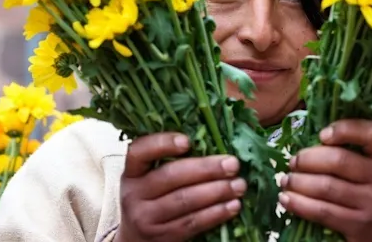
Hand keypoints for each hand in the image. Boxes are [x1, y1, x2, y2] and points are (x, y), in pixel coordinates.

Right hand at [117, 133, 244, 241]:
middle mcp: (134, 194)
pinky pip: (192, 223)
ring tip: (239, 185)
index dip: (162, 144)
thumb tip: (211, 140)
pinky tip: (233, 206)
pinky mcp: (162, 237)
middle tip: (232, 164)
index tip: (188, 141)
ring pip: (185, 200)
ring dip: (217, 191)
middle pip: (171, 176)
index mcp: (132, 172)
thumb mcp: (149, 179)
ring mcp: (146, 218)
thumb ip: (169, 162)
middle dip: (206, 169)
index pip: (139, 152)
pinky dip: (215, 213)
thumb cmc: (151, 200)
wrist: (136, 240)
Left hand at [279, 120, 371, 241]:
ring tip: (286, 180)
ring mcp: (371, 203)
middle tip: (293, 162)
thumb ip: (348, 151)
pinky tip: (286, 199)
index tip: (322, 134)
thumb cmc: (368, 189)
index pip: (371, 133)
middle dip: (308, 159)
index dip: (345, 129)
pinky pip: (322, 211)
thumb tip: (307, 140)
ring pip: (326, 187)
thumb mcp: (369, 167)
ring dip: (298, 182)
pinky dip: (299, 204)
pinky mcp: (358, 225)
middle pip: (339, 160)